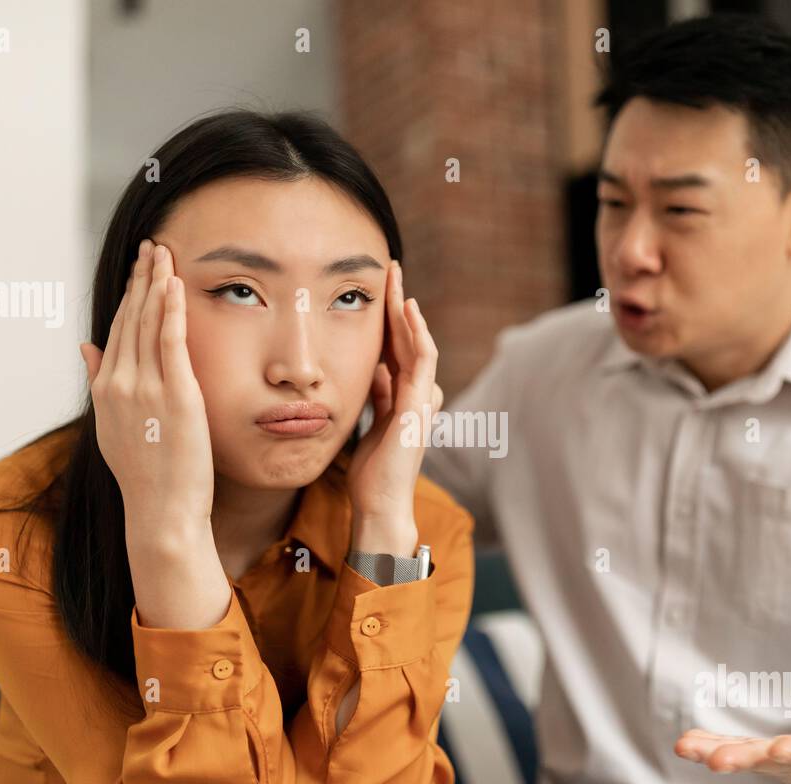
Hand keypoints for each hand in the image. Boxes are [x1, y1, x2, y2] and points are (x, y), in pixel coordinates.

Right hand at [79, 239, 214, 548]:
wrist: (160, 510)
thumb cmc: (144, 475)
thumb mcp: (111, 425)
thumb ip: (98, 381)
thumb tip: (85, 346)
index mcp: (106, 389)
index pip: (118, 329)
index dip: (130, 295)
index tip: (139, 268)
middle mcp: (120, 383)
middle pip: (131, 318)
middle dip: (142, 278)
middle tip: (152, 245)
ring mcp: (146, 388)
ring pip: (149, 323)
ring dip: (156, 283)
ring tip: (163, 253)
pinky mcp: (175, 395)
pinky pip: (171, 342)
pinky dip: (171, 310)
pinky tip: (174, 284)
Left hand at [345, 260, 442, 555]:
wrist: (380, 506)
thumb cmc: (371, 475)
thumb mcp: (369, 426)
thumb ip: (376, 398)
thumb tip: (374, 370)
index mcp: (403, 399)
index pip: (397, 349)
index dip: (388, 320)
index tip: (376, 292)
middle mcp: (417, 396)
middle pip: (408, 340)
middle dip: (398, 305)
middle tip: (388, 270)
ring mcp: (421, 400)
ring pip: (417, 343)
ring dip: (407, 310)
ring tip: (396, 279)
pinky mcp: (419, 407)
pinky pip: (422, 361)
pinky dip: (417, 333)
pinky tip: (408, 309)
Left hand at [674, 658, 790, 783]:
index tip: (778, 751)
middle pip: (786, 764)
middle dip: (750, 761)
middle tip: (716, 759)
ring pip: (760, 765)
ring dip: (723, 755)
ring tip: (689, 749)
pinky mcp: (786, 765)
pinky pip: (750, 760)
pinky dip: (717, 751)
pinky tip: (686, 745)